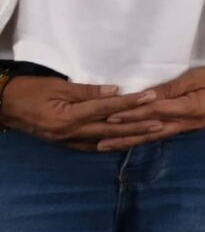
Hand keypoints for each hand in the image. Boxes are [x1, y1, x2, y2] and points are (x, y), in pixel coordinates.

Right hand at [0, 75, 157, 151]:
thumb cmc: (29, 90)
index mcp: (69, 117)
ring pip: (104, 141)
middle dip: (137, 127)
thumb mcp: (58, 86)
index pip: (107, 109)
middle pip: (111, 130)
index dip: (131, 103)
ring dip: (128, 139)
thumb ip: (87, 91)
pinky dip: (109, 144)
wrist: (4, 105)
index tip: (152, 97)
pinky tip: (123, 142)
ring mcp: (67, 141)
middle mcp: (70, 133)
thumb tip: (115, 91)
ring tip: (150, 135)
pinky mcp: (64, 143)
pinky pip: (91, 146)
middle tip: (161, 123)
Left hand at [106, 61, 204, 150]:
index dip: (129, 115)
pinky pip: (166, 133)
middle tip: (99, 144)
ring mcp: (192, 127)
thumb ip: (169, 89)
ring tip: (112, 146)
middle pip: (151, 131)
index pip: (153, 112)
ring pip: (157, 135)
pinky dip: (148, 137)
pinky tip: (137, 139)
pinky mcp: (195, 127)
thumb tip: (144, 97)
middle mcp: (189, 123)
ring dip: (133, 141)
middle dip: (124, 137)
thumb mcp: (195, 77)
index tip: (106, 117)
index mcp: (190, 109)